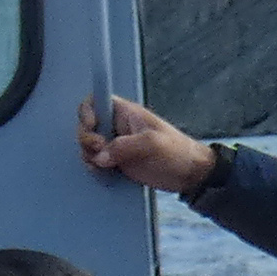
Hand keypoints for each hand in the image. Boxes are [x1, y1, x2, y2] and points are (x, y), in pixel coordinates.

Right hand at [82, 94, 218, 193]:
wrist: (190, 174)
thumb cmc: (177, 151)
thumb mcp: (153, 144)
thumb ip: (124, 146)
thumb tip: (100, 156)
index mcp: (125, 113)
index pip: (96, 101)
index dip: (87, 111)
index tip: (92, 125)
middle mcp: (117, 127)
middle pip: (86, 126)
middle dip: (86, 138)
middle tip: (99, 149)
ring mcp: (115, 145)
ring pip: (88, 147)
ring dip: (88, 155)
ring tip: (103, 165)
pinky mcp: (117, 163)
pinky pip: (96, 163)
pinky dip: (94, 168)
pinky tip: (104, 173)